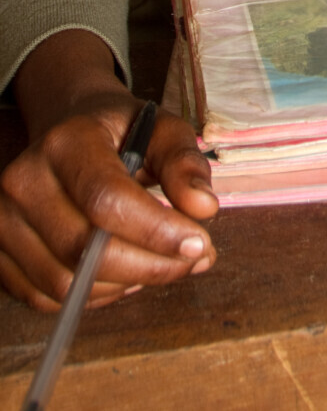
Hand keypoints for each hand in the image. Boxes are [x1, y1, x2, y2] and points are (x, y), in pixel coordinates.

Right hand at [0, 92, 217, 310]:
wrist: (68, 131)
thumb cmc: (120, 133)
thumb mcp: (162, 130)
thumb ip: (184, 164)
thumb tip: (203, 207)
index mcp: (66, 142)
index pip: (106, 199)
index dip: (154, 230)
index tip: (198, 243)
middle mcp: (24, 181)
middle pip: (84, 249)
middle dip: (149, 265)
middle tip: (193, 259)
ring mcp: (4, 221)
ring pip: (65, 283)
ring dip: (124, 284)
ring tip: (160, 263)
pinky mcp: (0, 254)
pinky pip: (45, 298)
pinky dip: (93, 296)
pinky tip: (124, 273)